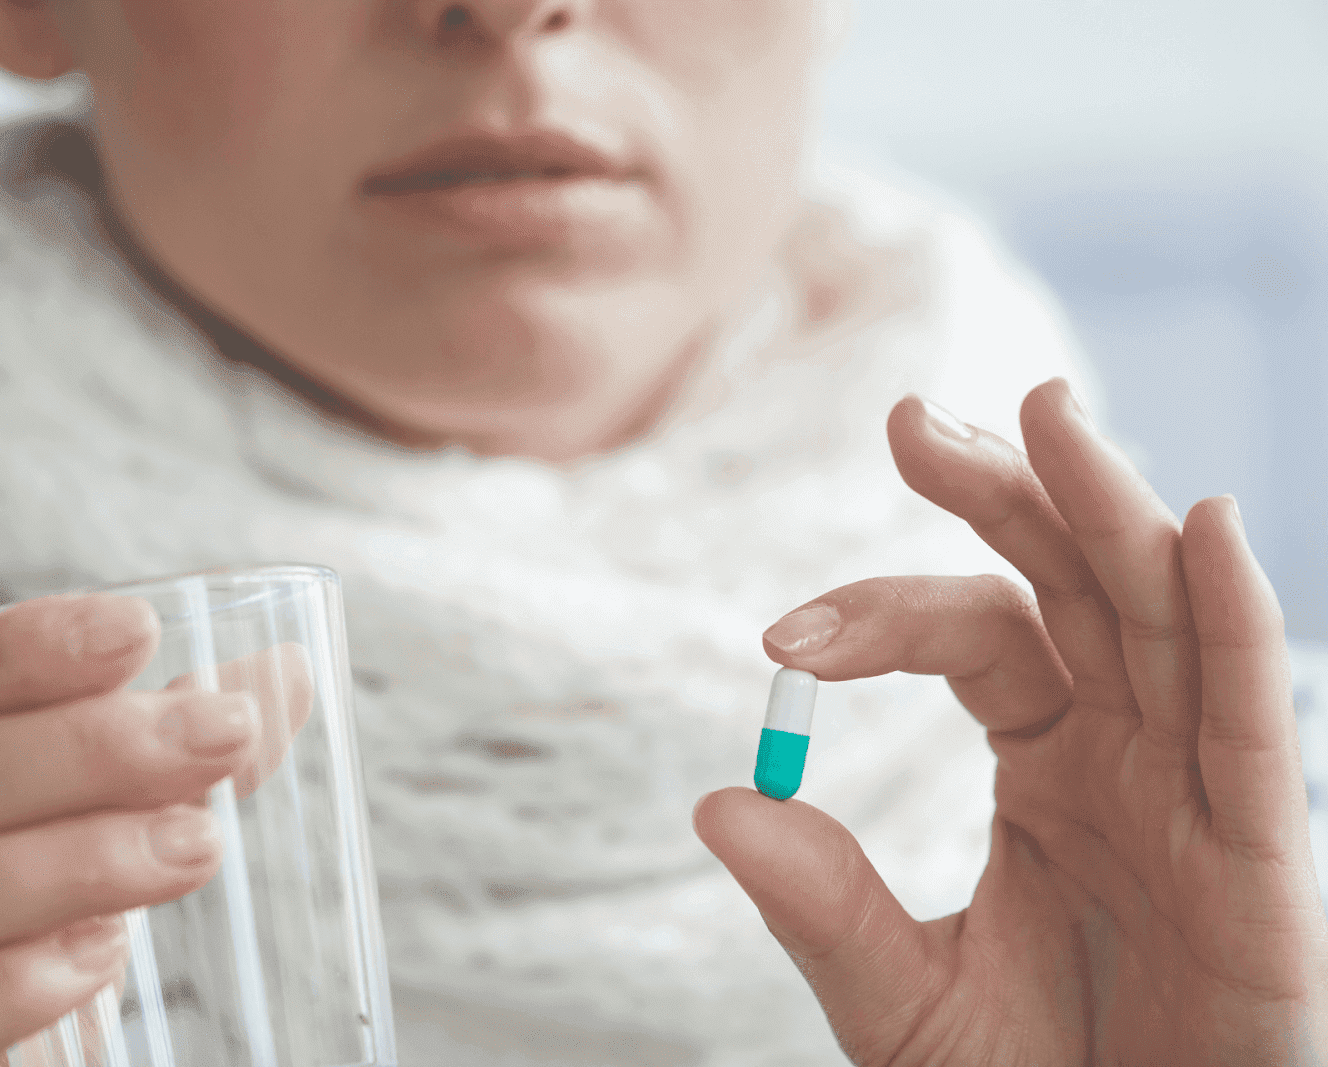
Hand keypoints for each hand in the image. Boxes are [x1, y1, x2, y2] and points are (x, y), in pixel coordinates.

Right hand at [0, 593, 309, 1065]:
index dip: (16, 654)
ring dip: (74, 862)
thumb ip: (132, 769)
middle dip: (86, 750)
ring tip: (196, 843)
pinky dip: (8, 988)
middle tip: (221, 736)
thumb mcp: (10, 844)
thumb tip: (273, 682)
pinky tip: (102, 957)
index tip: (140, 630)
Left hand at [694, 379, 1327, 1063]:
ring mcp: (1194, 790)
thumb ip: (823, 904)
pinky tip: (1203, 531)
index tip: (783, 639)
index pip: (974, 633)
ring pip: (1160, 616)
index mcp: (1046, 760)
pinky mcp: (1260, 858)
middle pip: (1071, 582)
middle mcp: (1125, 748)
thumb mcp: (904, 997)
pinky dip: (1233, 625)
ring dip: (1106, 508)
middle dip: (1003, 492)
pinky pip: (1250, 724)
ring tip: (1046, 412)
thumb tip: (710, 805)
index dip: (881, 615)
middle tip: (913, 422)